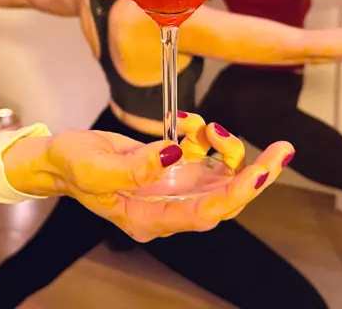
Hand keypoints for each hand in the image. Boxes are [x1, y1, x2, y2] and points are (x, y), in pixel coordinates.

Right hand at [7, 113, 293, 241]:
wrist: (59, 159)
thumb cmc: (72, 166)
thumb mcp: (96, 167)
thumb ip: (137, 165)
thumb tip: (176, 153)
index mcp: (151, 219)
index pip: (208, 212)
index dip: (240, 193)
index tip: (264, 171)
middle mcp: (170, 208)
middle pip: (227, 197)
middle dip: (253, 170)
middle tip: (282, 148)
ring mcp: (175, 188)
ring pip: (221, 173)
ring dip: (222, 145)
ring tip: (203, 124)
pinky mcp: (175, 168)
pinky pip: (205, 154)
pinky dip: (204, 135)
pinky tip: (185, 121)